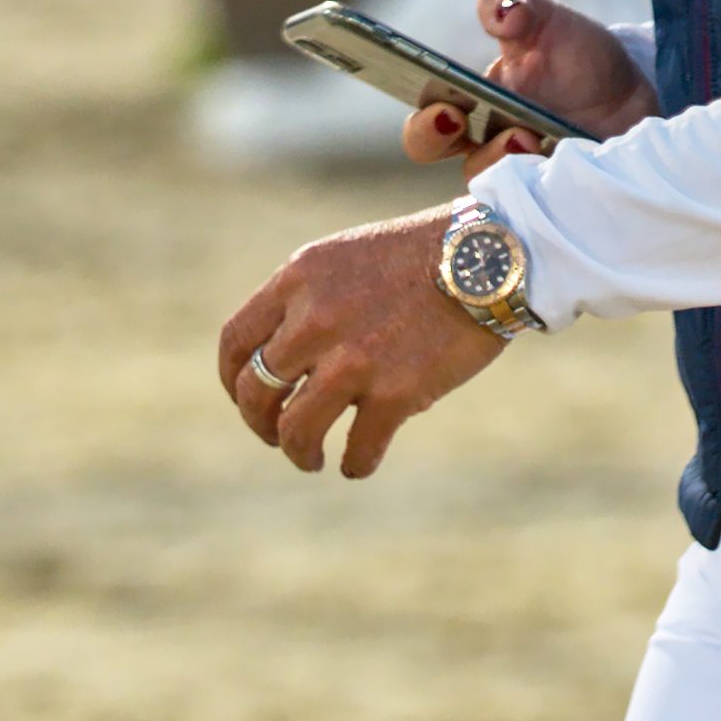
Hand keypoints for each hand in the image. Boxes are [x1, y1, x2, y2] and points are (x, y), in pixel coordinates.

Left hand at [218, 207, 502, 476]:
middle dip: (260, 424)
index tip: (243, 397)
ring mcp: (355, 357)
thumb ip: (307, 299)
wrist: (489, 256)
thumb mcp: (347, 257)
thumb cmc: (421, 256)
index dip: (230, 380)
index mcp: (301, 277)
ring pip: (295, 429)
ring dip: (299, 453)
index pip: (236, 341)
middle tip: (276, 436)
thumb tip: (279, 359)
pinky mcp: (396, 392)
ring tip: (313, 459)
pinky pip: (357, 449)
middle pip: (256, 391)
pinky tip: (358, 462)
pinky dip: (354, 464)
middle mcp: (317, 317)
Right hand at [400, 0, 659, 182]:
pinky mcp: (555, 193)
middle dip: (438, 141)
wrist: (634, 93)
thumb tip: (500, 12)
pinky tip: (563, 164)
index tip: (445, 109)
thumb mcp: (548, 21)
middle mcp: (486, 143)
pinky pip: (535, 206)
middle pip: (440, 159)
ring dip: (500, 160)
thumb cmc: (578, 57)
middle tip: (459, 120)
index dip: (424, 124)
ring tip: (529, 136)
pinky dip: (544, 188)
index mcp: (472, 101)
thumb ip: (516, 7)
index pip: (428, 121)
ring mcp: (520, 174)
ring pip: (490, 186)